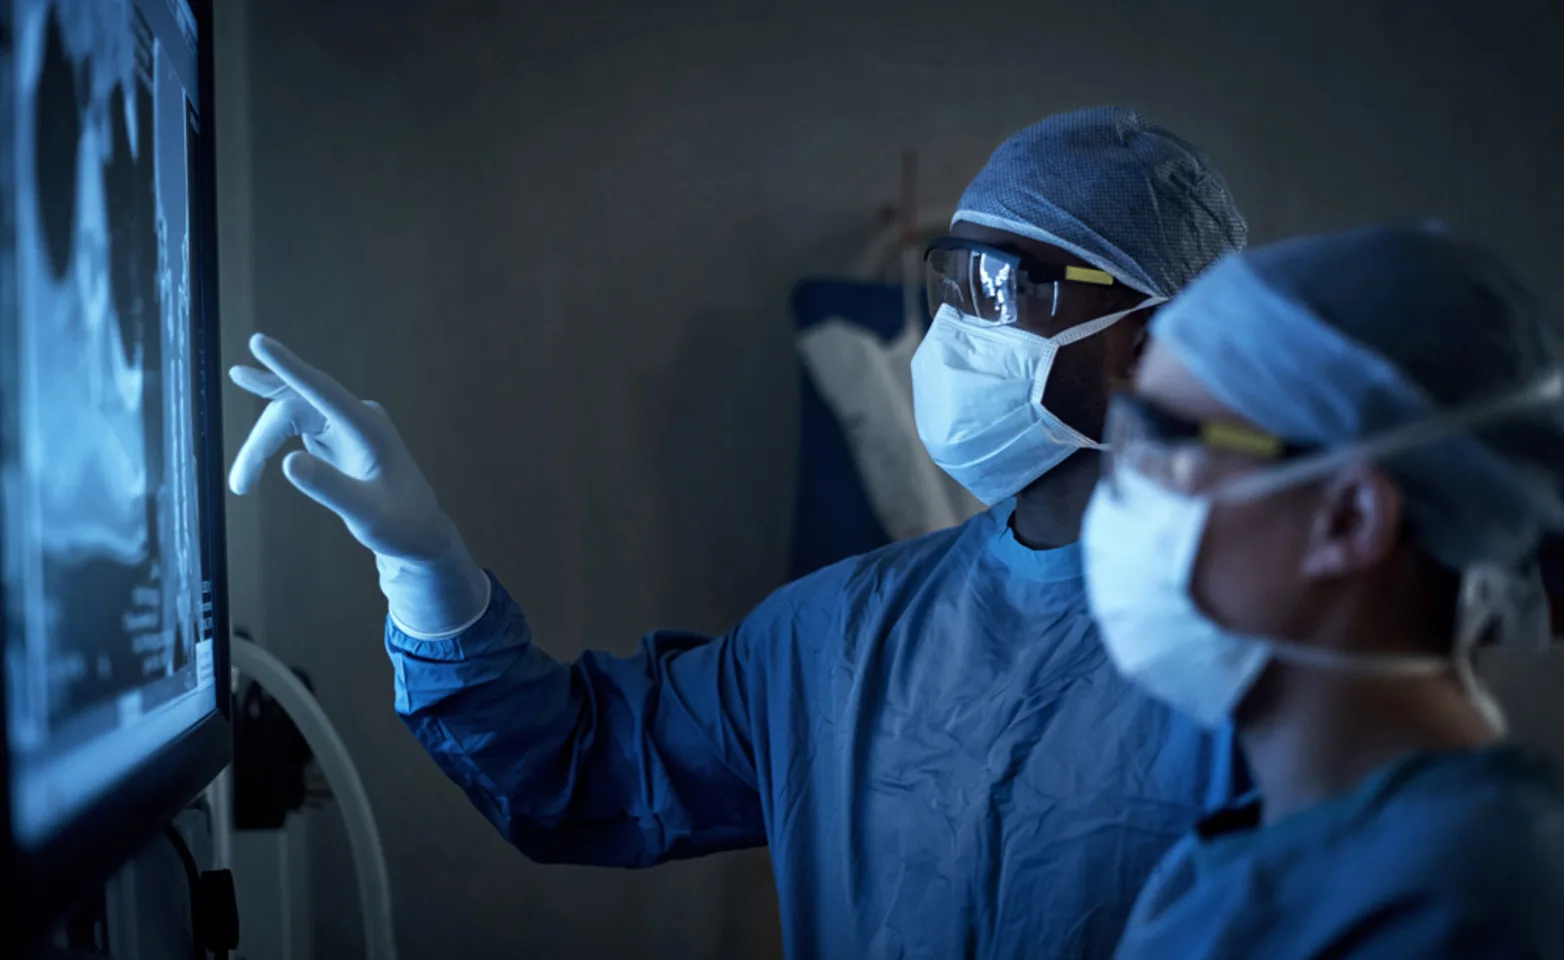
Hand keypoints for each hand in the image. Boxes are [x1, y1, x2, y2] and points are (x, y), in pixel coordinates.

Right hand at [228, 334, 488, 636]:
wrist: (419, 534)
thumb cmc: (400, 526)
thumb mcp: (367, 516)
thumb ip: (331, 488)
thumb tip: (288, 462)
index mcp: (369, 429)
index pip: (322, 390)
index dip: (288, 367)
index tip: (258, 341)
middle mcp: (357, 417)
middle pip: (294, 408)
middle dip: (261, 442)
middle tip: (240, 484)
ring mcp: (346, 422)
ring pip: (288, 417)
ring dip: (262, 446)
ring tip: (242, 484)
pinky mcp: (337, 433)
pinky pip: (294, 425)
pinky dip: (271, 443)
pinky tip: (252, 460)